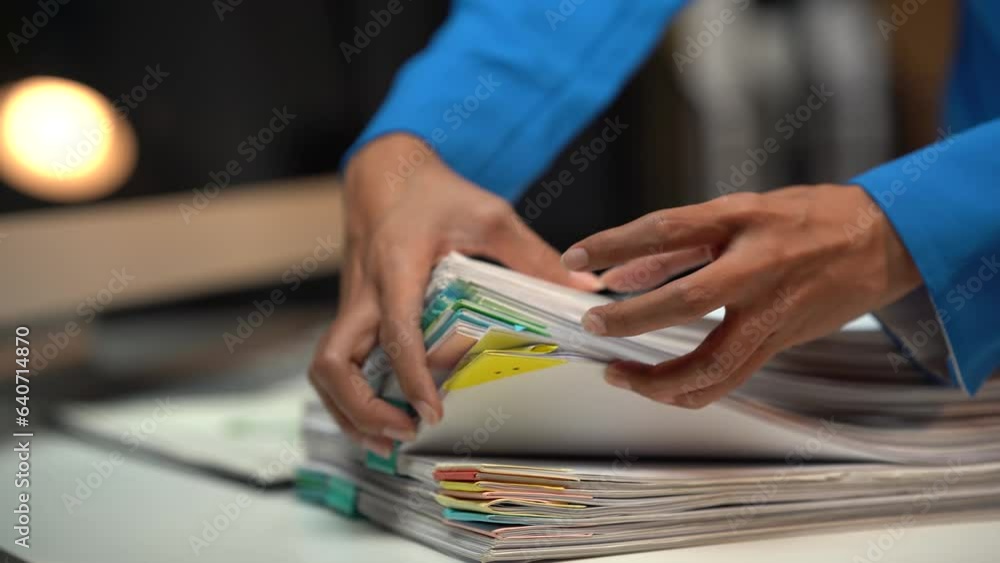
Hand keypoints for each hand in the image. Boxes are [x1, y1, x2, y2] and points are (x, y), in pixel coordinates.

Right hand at [309, 133, 600, 454]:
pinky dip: (348, 396)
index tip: (431, 413)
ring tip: (389, 438)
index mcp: (397, 269)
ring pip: (323, 370)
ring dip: (347, 411)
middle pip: (332, 364)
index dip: (412, 379)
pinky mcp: (352, 314)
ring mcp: (352, 306)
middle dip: (360, 409)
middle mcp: (364, 293)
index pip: (396, 333)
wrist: (384, 174)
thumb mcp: (489, 214)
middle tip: (404, 433)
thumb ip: (533, 254)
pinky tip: (381, 415)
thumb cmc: (435, 193)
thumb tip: (583, 289)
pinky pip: (335, 364)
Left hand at [561, 185, 921, 408]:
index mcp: (742, 218)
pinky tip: (657, 384)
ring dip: (657, 378)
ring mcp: (773, 309)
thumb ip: (677, 247)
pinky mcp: (783, 341)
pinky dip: (687, 388)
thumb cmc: (805, 219)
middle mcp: (758, 265)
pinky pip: (728, 378)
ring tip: (618, 373)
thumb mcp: (738, 213)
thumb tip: (619, 275)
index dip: (614, 244)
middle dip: (632, 319)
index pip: (665, 227)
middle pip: (687, 300)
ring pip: (712, 363)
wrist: (884, 240)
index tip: (574, 258)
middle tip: (593, 325)